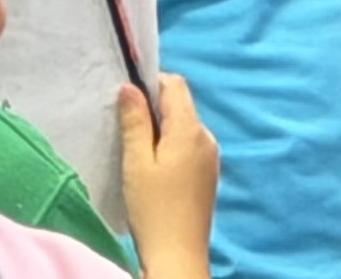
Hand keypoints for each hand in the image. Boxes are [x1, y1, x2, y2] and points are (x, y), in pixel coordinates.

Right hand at [114, 70, 218, 278]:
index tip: (129, 99)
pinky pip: (191, 147)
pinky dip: (173, 149)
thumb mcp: (136, 162)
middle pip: (181, 106)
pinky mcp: (209, 176)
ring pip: (185, 128)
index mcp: (190, 130)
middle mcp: (207, 138)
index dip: (152, 83)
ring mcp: (212, 158)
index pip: (176, 85)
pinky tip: (156, 172)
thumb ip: (135, 121)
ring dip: (163, 131)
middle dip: (156, 110)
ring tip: (139, 155)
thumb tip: (131, 87)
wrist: (179, 257)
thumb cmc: (154, 209)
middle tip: (129, 131)